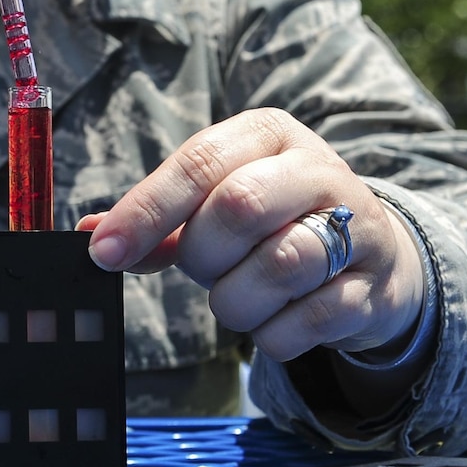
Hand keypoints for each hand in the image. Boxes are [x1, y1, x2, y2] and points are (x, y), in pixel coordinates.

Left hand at [80, 109, 423, 361]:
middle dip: (201, 255)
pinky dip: (274, 333)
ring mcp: (358, 225)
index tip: (103, 253)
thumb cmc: (275, 220)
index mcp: (268, 133)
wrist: (376, 256)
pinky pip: (308, 320)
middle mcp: (317, 168)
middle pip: (238, 207)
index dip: (145, 210)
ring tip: (239, 294)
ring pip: (279, 265)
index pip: (198, 162)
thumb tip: (89, 234)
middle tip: (203, 270)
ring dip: (236, 299)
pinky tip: (275, 319)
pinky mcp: (374, 284)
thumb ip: (159, 219)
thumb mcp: (219, 201)